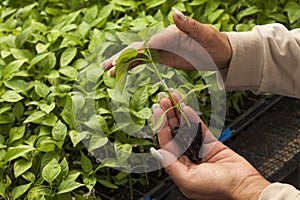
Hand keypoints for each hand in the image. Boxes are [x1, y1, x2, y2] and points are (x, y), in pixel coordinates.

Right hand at [101, 10, 231, 75]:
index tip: (124, 59)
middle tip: (106, 67)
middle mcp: (161, 40)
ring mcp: (160, 49)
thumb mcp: (204, 34)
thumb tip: (174, 12)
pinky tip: (122, 72)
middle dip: (121, 58)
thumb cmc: (214, 43)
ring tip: (108, 72)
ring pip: (137, 56)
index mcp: (170, 34)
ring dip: (122, 64)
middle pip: (137, 49)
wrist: (219, 52)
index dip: (135, 51)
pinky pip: (144, 62)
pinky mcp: (162, 57)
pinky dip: (132, 66)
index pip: (149, 43)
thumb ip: (189, 25)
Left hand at [152, 92, 269, 199]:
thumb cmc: (218, 188)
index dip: (160, 126)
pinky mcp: (210, 143)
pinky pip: (198, 128)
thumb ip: (171, 165)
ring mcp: (198, 149)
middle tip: (163, 100)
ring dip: (178, 113)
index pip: (166, 142)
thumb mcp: (189, 180)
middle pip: (173, 132)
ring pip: (185, 128)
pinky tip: (186, 108)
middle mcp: (187, 157)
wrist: (244, 185)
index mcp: (179, 167)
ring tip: (172, 98)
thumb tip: (158, 151)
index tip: (157, 111)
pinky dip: (192, 117)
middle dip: (167, 115)